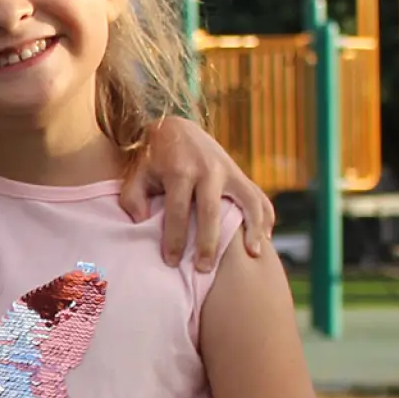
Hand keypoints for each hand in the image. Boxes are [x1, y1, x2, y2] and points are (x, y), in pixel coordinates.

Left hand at [121, 117, 275, 269]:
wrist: (177, 128)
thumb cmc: (154, 160)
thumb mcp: (137, 174)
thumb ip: (133, 198)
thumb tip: (141, 223)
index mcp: (180, 171)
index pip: (178, 211)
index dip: (175, 238)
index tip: (171, 261)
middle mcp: (208, 170)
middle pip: (211, 211)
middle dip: (208, 243)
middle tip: (203, 269)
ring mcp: (229, 171)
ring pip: (247, 201)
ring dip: (252, 228)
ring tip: (252, 254)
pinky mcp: (241, 174)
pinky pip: (259, 197)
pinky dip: (265, 217)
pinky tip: (264, 240)